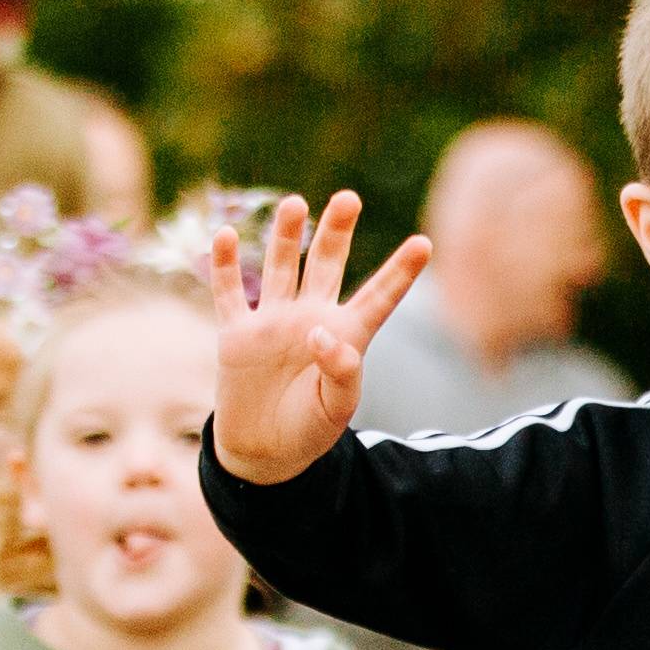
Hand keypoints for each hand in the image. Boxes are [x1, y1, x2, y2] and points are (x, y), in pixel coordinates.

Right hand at [205, 192, 432, 483]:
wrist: (263, 451)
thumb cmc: (308, 430)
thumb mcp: (335, 409)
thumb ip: (339, 372)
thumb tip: (318, 333)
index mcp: (346, 335)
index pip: (379, 297)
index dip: (400, 272)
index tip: (424, 244)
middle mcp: (310, 317)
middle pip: (327, 264)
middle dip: (337, 231)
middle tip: (348, 198)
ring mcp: (273, 321)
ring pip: (282, 267)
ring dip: (287, 236)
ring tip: (296, 204)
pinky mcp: (237, 332)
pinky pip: (229, 292)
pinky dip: (224, 266)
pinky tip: (224, 236)